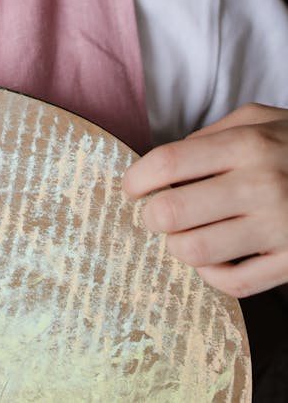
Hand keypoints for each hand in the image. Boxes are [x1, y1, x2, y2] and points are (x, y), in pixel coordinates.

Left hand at [122, 103, 287, 297]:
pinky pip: (234, 283)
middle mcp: (261, 186)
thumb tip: (164, 162)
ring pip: (197, 252)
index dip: (137, 178)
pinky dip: (209, 275)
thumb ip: (210, 135)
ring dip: (175, 246)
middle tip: (152, 214)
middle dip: (150, 216)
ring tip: (179, 236)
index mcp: (247, 145)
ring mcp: (278, 229)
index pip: (170, 163)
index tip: (129, 187)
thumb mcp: (258, 120)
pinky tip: (208, 260)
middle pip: (174, 211)